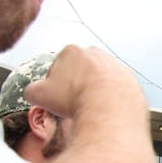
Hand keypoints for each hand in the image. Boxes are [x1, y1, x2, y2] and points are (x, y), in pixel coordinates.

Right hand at [25, 45, 143, 120]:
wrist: (109, 108)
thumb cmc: (74, 99)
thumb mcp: (39, 95)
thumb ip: (31, 90)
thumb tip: (32, 92)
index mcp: (71, 51)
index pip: (57, 68)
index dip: (55, 86)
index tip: (58, 99)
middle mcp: (95, 53)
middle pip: (81, 72)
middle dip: (77, 86)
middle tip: (74, 105)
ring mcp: (115, 65)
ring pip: (100, 80)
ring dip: (95, 92)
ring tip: (91, 110)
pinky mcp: (130, 79)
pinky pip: (117, 90)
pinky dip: (112, 100)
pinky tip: (106, 111)